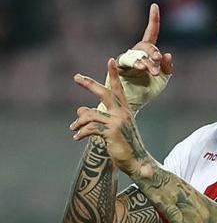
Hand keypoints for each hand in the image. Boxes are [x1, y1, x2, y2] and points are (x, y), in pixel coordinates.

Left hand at [71, 59, 149, 174]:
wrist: (137, 162)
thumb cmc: (125, 145)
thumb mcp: (111, 128)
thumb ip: (97, 117)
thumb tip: (79, 109)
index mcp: (125, 110)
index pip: (118, 89)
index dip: (114, 74)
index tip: (111, 60)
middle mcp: (122, 113)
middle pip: (103, 93)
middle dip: (89, 84)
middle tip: (76, 77)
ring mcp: (117, 121)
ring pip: (91, 113)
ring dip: (79, 121)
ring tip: (73, 129)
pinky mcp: (111, 132)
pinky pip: (90, 127)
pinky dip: (81, 132)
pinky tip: (77, 138)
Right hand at [99, 4, 172, 113]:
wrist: (135, 103)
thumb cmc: (148, 90)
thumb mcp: (163, 80)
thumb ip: (167, 68)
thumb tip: (167, 54)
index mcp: (149, 52)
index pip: (152, 33)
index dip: (153, 19)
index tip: (154, 5)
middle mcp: (138, 52)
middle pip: (146, 45)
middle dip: (153, 53)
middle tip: (157, 62)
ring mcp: (128, 59)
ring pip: (137, 54)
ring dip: (145, 62)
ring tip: (150, 71)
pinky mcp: (119, 67)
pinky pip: (125, 61)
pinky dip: (133, 63)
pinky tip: (138, 67)